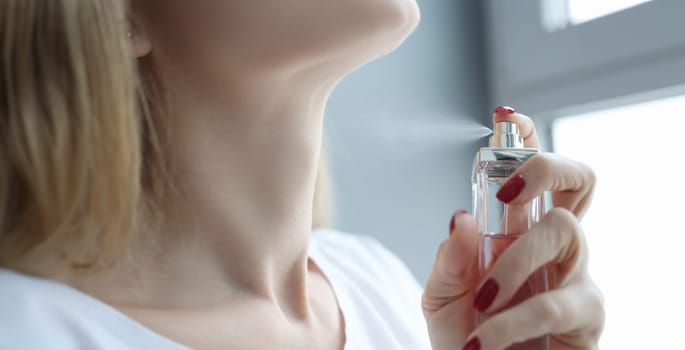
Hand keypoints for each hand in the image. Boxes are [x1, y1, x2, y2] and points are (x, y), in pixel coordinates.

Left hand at [422, 110, 604, 349]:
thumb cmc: (465, 336)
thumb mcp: (441, 296)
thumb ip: (448, 259)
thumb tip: (461, 216)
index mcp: (515, 232)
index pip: (533, 175)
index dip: (527, 141)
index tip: (506, 117)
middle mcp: (551, 245)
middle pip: (580, 179)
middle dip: (547, 167)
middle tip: (507, 192)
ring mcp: (575, 275)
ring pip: (563, 231)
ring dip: (513, 263)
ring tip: (481, 301)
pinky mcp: (586, 315)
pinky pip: (558, 301)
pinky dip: (514, 320)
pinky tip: (484, 340)